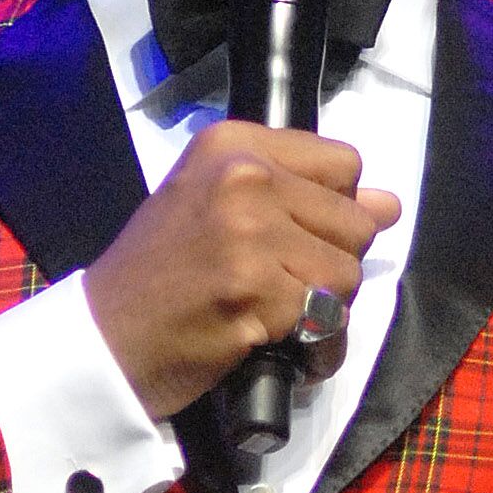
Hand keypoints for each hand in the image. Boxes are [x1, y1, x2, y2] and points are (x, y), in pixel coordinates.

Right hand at [84, 123, 401, 421]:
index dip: (332, 210)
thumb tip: (388, 205)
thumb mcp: (217, 209)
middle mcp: (243, 176)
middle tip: (276, 286)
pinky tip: (278, 346)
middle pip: (355, 221)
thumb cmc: (159, 277)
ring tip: (275, 317)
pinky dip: (315, 347)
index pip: (343, 164)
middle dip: (329, 264)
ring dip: (324, 309)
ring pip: (349, 273)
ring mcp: (249, 231)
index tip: (292, 238)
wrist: (103, 339)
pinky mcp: (255, 289)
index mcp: (233, 144)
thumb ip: (299, 197)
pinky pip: (330, 320)